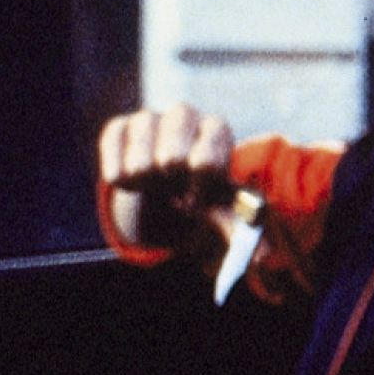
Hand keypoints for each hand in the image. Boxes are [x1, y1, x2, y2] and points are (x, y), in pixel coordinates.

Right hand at [98, 104, 236, 250]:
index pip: (206, 163)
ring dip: (147, 186)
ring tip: (157, 182)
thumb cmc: (200, 189)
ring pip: (139, 167)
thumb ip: (239, 227)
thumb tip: (260, 259)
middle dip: (173, 185)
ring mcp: (148, 118)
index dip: (200, 190)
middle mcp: (184, 115)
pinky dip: (123, 184)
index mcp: (217, 129)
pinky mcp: (117, 127)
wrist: (165, 177)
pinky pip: (113, 169)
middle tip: (175, 188)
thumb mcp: (221, 205)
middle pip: (172, 160)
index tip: (198, 196)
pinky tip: (136, 179)